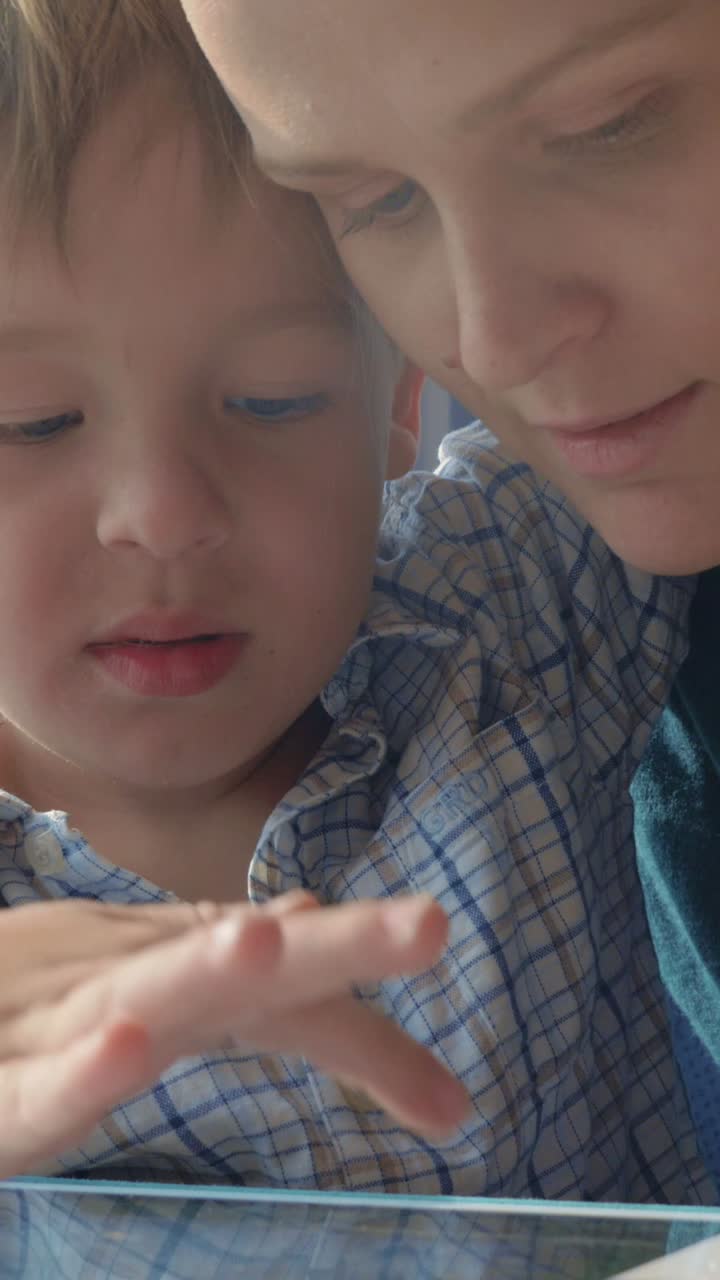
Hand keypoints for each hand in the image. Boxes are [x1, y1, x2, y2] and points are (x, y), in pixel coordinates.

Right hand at [0, 892, 468, 1177]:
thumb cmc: (22, 1003)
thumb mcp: (129, 981)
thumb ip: (218, 967)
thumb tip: (307, 912)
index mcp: (168, 980)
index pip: (286, 1000)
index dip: (371, 1043)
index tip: (453, 1111)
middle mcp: (124, 989)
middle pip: (239, 968)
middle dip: (335, 945)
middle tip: (429, 924)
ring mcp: (54, 1028)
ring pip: (140, 997)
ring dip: (203, 967)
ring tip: (265, 941)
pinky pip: (36, 1090)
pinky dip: (78, 1073)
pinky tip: (125, 1048)